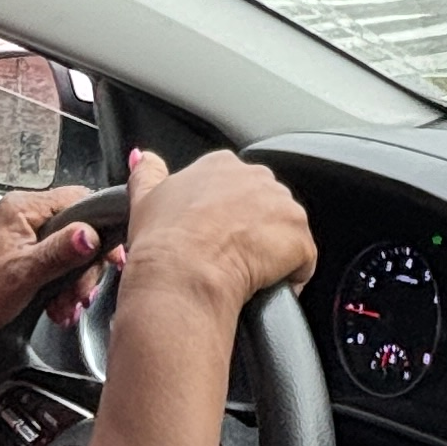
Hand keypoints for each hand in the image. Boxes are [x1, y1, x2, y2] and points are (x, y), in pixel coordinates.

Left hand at [0, 190, 111, 361]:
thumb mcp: (24, 273)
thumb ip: (62, 250)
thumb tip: (91, 234)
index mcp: (22, 209)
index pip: (79, 200)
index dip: (99, 229)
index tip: (110, 257)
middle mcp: (22, 219)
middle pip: (78, 231)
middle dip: (85, 267)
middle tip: (81, 292)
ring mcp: (21, 240)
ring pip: (69, 254)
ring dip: (73, 284)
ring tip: (66, 306)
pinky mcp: (20, 261)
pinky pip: (54, 269)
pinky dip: (61, 290)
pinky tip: (57, 308)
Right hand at [116, 146, 316, 321]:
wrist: (183, 274)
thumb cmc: (162, 242)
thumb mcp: (144, 199)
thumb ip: (147, 173)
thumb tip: (144, 158)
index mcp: (221, 166)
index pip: (236, 186)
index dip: (228, 215)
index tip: (215, 234)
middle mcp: (257, 177)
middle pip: (266, 206)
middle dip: (254, 231)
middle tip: (229, 256)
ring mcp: (284, 207)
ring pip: (286, 232)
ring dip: (272, 253)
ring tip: (245, 273)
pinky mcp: (301, 239)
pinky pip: (302, 262)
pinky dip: (289, 278)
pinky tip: (264, 287)